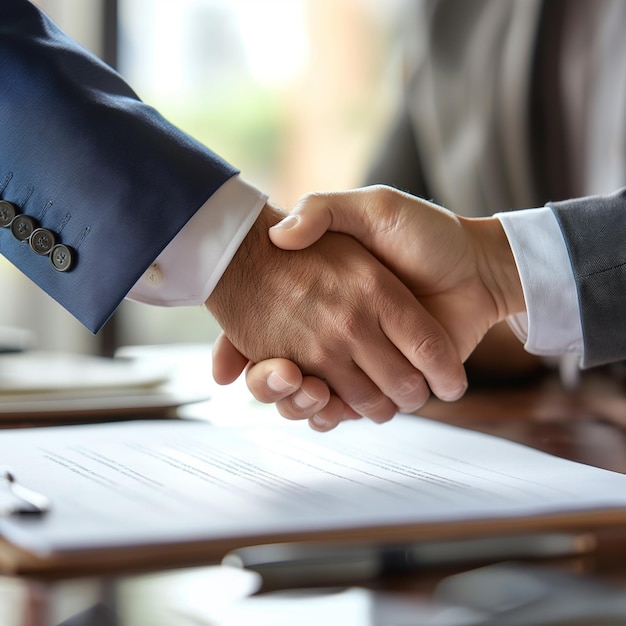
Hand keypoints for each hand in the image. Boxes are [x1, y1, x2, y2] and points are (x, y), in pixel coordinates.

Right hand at [206, 201, 467, 427]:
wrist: (479, 267)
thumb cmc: (425, 232)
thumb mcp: (372, 207)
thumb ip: (324, 212)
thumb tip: (276, 236)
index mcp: (325, 295)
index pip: (267, 325)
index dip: (241, 345)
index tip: (237, 354)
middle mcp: (336, 331)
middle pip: (283, 371)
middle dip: (272, 384)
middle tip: (281, 373)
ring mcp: (359, 359)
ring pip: (312, 395)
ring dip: (300, 403)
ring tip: (310, 388)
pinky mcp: (385, 383)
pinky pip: (348, 409)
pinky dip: (333, 416)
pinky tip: (327, 406)